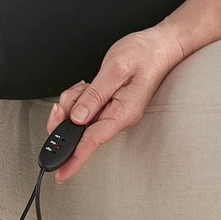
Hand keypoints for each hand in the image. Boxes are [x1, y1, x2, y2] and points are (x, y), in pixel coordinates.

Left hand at [45, 26, 183, 183]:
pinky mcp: (104, 107)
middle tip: (63, 104)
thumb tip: (77, 118)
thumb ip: (95, 95)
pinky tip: (86, 86)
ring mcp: (109, 114)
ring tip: (85, 85)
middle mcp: (115, 118)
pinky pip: (80, 109)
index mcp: (121, 114)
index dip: (73, 160)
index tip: (59, 174)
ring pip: (75, 118)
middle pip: (78, 132)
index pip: (92, 142)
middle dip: (64, 118)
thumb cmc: (144, 54)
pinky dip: (76, 97)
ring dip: (72, 101)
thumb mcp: (115, 69)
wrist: (160, 45)